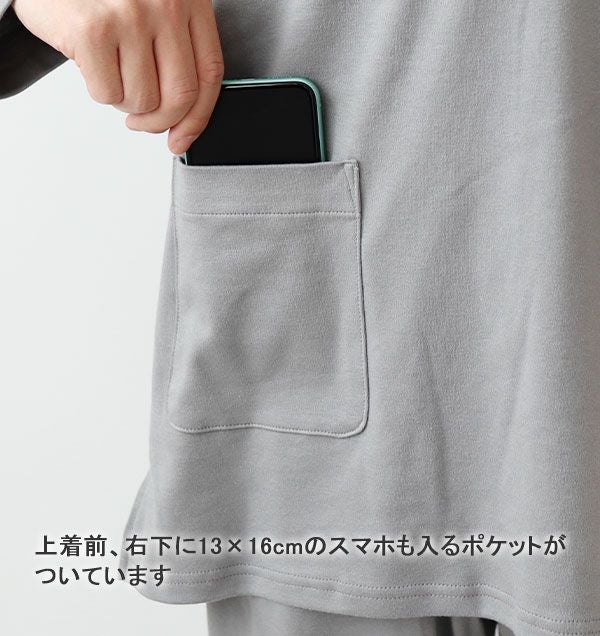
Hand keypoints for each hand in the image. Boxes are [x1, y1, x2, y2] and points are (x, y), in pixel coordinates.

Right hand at [12, 0, 223, 153]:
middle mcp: (166, 4)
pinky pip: (108, 93)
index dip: (198, 117)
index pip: (210, 74)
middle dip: (160, 122)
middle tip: (142, 122)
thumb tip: (185, 121)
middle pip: (181, 96)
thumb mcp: (156, 7)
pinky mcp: (93, 31)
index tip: (183, 137)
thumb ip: (179, 51)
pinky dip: (99, 89)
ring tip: (112, 72)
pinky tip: (92, 63)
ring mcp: (130, 16)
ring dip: (125, 101)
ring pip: (143, 100)